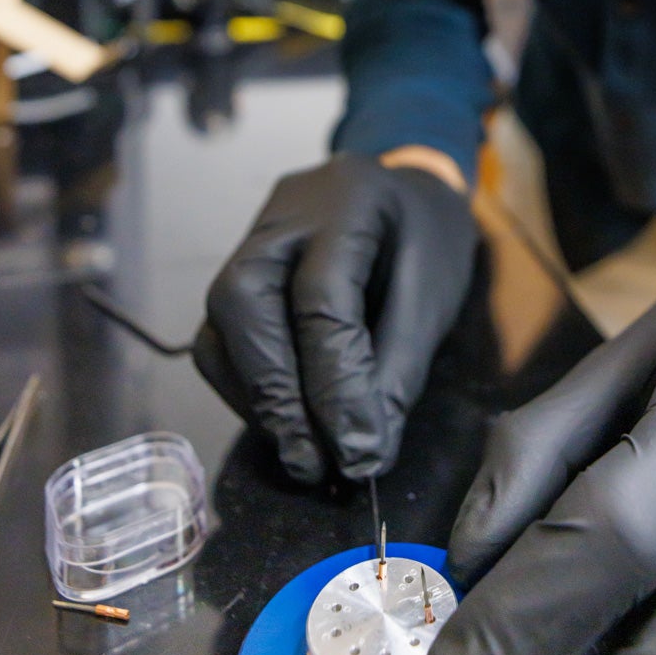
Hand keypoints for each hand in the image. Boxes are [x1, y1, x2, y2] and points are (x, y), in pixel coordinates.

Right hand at [193, 152, 479, 481]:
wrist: (402, 191)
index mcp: (347, 200)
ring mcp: (249, 242)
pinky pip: (219, 341)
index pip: (322, 298)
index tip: (360, 453)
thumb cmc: (425, 237)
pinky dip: (248, 390)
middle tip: (314, 462)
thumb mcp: (436, 294)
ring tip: (304, 452)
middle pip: (245, 303)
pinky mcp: (234, 276)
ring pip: (219, 326)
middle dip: (276, 394)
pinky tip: (288, 420)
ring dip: (258, 401)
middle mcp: (282, 216)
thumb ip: (398, 369)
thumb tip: (364, 451)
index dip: (336, 384)